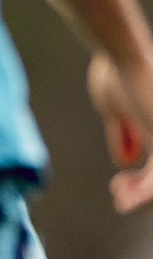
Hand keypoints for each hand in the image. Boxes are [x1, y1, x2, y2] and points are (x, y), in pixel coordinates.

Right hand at [88, 52, 152, 211]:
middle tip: (119, 195)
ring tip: (121, 203)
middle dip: (142, 191)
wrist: (122, 55)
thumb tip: (126, 162)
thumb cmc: (117, 74)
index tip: (119, 182)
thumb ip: (123, 137)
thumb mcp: (116, 112)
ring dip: (142, 197)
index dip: (141, 182)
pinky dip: (143, 193)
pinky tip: (124, 199)